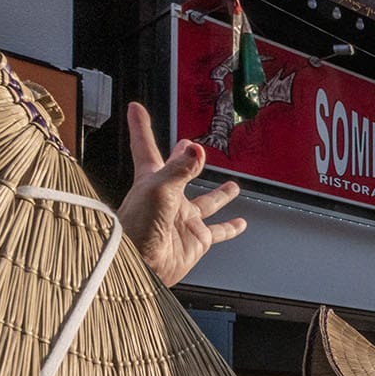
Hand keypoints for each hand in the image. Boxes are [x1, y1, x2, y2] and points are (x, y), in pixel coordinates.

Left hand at [116, 103, 246, 286]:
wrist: (141, 266)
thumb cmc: (137, 228)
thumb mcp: (158, 189)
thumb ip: (179, 169)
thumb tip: (195, 150)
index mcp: (152, 180)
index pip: (145, 147)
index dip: (140, 126)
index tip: (135, 109)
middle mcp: (167, 197)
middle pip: (178, 172)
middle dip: (183, 158)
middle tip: (189, 145)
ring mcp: (183, 218)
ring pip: (206, 202)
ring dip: (219, 193)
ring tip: (231, 186)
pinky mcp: (196, 238)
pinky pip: (218, 231)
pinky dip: (231, 227)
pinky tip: (239, 223)